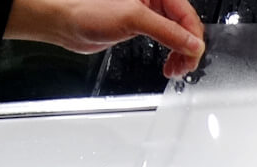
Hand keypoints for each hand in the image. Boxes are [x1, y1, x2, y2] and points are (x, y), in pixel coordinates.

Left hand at [5, 0, 206, 79]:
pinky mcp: (138, 27)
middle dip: (186, 49)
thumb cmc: (87, 10)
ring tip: (173, 70)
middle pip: (184, 27)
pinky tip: (166, 64)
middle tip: (182, 68)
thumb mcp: (133, 19)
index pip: (187, 16)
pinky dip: (168, 55)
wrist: (64, 22)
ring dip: (178, 55)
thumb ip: (167, 32)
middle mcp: (153, 1)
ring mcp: (146, 15)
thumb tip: (192, 44)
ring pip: (175, 36)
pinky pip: (163, 41)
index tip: (192, 57)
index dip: (192, 38)